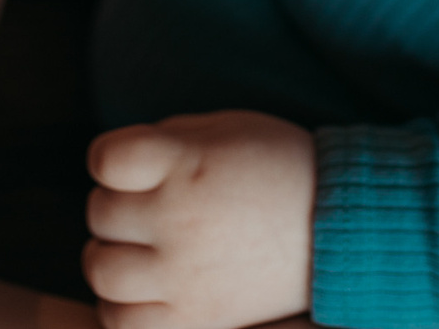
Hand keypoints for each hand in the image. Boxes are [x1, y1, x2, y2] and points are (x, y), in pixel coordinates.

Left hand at [83, 111, 314, 328]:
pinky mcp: (197, 318)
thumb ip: (167, 140)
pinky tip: (142, 291)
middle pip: (100, 213)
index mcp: (187, 164)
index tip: (129, 165)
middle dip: (115, 205)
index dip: (108, 158)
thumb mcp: (226, 128)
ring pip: (101, 271)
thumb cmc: (280, 168)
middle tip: (145, 208)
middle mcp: (179, 219)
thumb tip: (116, 166)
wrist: (339, 229)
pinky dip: (120, 307)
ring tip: (136, 252)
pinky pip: (123, 322)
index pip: (105, 158)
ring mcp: (185, 275)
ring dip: (109, 256)